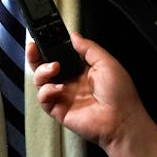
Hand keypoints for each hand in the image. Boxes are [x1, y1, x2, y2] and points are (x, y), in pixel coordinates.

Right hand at [28, 32, 140, 150]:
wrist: (122, 120)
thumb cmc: (121, 95)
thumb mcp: (107, 62)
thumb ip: (88, 47)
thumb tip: (74, 36)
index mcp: (81, 70)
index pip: (58, 55)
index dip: (49, 47)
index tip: (43, 38)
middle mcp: (70, 82)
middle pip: (44, 67)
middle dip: (35, 56)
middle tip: (34, 48)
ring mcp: (63, 96)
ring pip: (40, 81)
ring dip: (42, 71)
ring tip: (53, 68)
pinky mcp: (59, 110)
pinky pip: (43, 98)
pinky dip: (45, 90)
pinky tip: (57, 87)